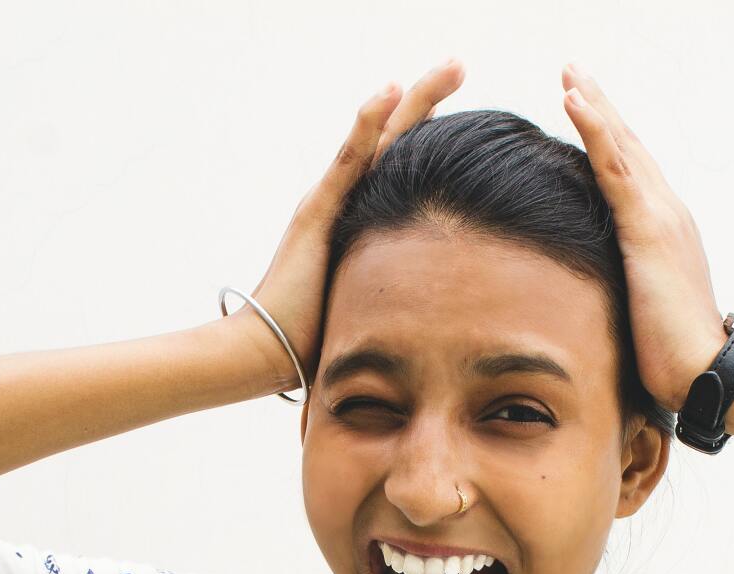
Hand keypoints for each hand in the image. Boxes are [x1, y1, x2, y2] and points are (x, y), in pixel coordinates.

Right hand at [230, 59, 467, 395]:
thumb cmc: (317, 338)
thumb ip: (401, 291)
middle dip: (429, 97)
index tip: (466, 108)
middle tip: (460, 62)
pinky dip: (369, 122)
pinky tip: (391, 90)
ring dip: (414, 98)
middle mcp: (343, 199)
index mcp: (359, 217)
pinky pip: (350, 161)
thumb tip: (444, 310)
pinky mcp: (317, 212)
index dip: (431, 131)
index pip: (401, 163)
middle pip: (395, 138)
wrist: (267, 352)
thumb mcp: (373, 304)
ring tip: (450, 66)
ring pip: (379, 137)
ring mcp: (329, 200)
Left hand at [559, 63, 726, 414]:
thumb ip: (624, 293)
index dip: (608, 137)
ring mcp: (661, 217)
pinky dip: (596, 130)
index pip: (631, 174)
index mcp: (664, 231)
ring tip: (570, 72)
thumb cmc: (673, 358)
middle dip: (601, 106)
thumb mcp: (641, 315)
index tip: (583, 106)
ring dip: (595, 104)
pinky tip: (574, 101)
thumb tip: (595, 301)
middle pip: (628, 148)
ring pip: (622, 147)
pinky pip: (615, 169)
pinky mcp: (648, 229)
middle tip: (574, 70)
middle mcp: (668, 213)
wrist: (705, 373)